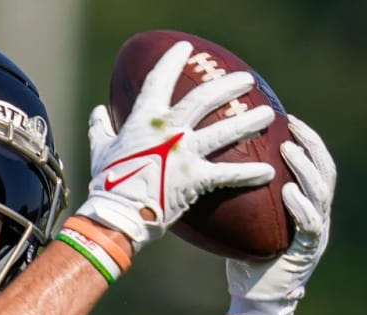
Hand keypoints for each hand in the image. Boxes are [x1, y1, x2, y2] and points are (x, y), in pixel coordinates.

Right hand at [77, 41, 276, 251]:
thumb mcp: (100, 150)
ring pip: (225, 131)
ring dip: (249, 122)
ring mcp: (184, 153)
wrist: (117, 215)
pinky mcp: (196, 179)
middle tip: (246, 79)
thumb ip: (101, 128)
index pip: (159, 80)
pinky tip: (268, 171)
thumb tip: (97, 112)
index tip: (186, 48)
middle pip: (204, 99)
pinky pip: (228, 174)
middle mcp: (169, 131)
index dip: (172, 60)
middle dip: (228, 85)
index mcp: (144, 121)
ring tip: (268, 115)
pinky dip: (249, 173)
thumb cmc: (107, 183)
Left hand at [226, 115, 334, 314]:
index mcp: (306, 205)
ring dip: (306, 168)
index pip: (314, 165)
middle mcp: (317, 215)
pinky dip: (300, 205)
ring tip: (289, 148)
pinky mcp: (307, 252)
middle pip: (324, 171)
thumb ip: (242, 195)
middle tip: (292, 124)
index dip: (307, 140)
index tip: (289, 118)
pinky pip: (309, 224)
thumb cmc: (245, 257)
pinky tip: (289, 190)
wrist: (255, 300)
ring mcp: (316, 234)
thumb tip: (211, 164)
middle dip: (311, 144)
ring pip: (320, 193)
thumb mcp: (244, 220)